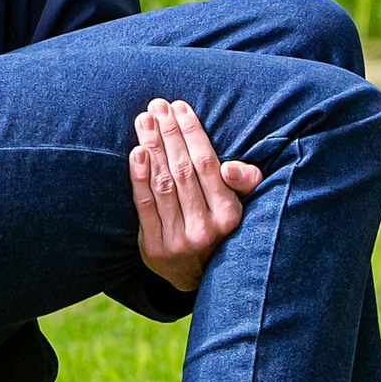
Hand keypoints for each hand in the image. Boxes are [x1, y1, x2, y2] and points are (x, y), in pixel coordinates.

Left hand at [130, 99, 262, 293]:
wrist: (194, 275)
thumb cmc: (217, 226)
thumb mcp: (241, 206)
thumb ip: (245, 182)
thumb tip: (231, 168)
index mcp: (229, 214)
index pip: (207, 164)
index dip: (192, 133)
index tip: (180, 108)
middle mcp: (205, 228)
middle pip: (182, 170)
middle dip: (168, 133)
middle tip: (157, 106)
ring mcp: (178, 239)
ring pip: (162, 183)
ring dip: (151, 147)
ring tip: (144, 120)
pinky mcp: (153, 247)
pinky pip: (144, 204)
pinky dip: (139, 176)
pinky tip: (136, 152)